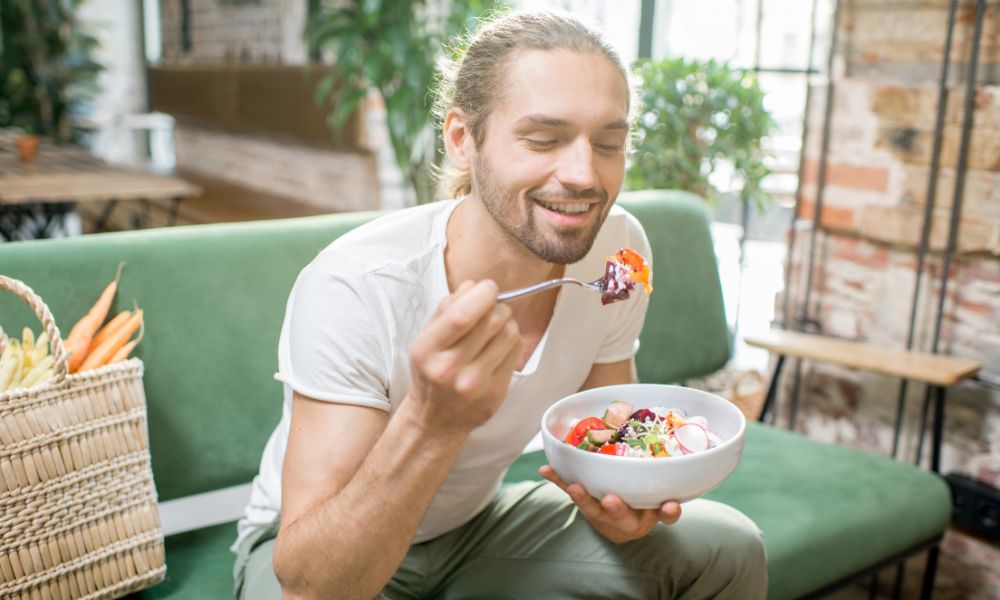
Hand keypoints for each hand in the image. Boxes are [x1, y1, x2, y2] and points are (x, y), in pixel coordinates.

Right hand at [407, 280, 523, 436]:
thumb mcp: (426, 339)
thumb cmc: (431, 372)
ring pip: (509, 334)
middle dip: (498, 306)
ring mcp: (475, 384)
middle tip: (493, 307)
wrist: (435, 421)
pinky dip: (512, 341)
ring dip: (507, 322)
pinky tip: (499, 345)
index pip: (462, 315)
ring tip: (496, 327)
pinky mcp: (495, 393)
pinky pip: (516, 352)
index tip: (488, 287)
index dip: (482, 295)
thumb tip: (474, 286)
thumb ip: (446, 309)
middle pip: (491, 321)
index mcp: (427, 350)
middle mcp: (450, 369)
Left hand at [539, 465, 680, 543]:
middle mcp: (625, 520)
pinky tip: (546, 469)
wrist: (617, 526)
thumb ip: (666, 499)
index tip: (670, 505)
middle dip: (617, 509)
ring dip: (583, 498)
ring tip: (574, 487)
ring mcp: (602, 514)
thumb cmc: (641, 507)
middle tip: (611, 500)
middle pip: (622, 517)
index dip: (667, 512)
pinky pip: (569, 491)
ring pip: (592, 509)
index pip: (663, 516)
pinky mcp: (585, 505)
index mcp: (649, 517)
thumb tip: (677, 487)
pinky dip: (558, 479)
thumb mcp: (657, 504)